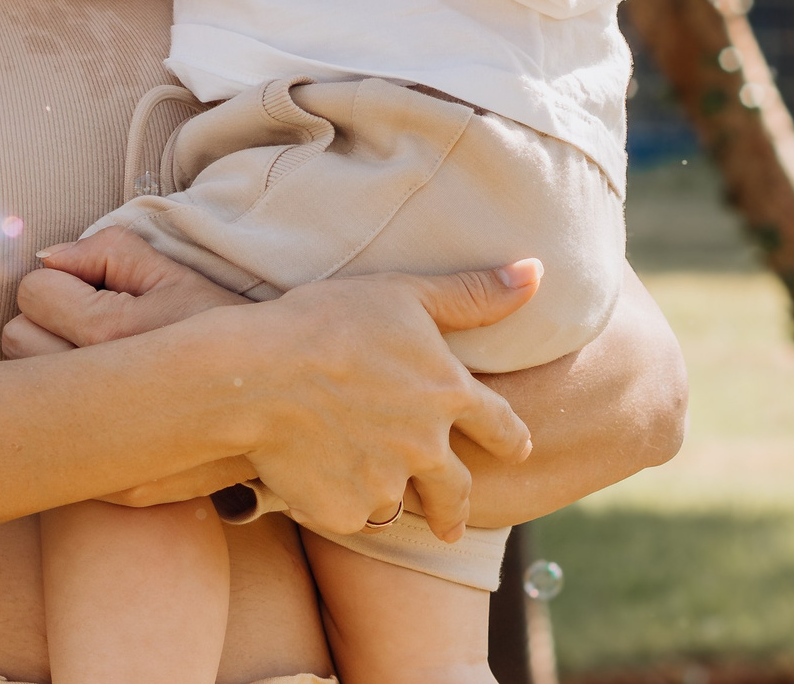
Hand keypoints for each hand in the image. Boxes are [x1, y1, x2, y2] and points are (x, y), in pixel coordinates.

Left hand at [5, 232, 264, 504]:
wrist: (290, 406)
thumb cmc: (227, 327)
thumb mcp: (174, 273)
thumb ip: (106, 250)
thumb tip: (46, 257)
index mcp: (115, 334)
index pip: (32, 293)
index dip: (60, 283)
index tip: (93, 292)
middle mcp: (103, 396)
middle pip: (16, 343)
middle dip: (46, 325)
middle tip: (94, 330)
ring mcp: (109, 451)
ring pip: (27, 397)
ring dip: (52, 373)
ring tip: (105, 366)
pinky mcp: (118, 488)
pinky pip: (59, 448)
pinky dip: (75, 425)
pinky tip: (117, 411)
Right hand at [227, 261, 541, 543]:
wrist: (256, 374)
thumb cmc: (327, 321)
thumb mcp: (404, 294)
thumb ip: (474, 294)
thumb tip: (537, 273)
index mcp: (448, 396)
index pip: (503, 427)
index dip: (514, 439)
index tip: (520, 451)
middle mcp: (427, 449)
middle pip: (457, 491)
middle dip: (456, 508)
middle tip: (452, 521)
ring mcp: (385, 484)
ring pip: (397, 502)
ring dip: (389, 497)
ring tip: (372, 493)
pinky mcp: (345, 510)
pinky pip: (349, 512)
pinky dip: (338, 500)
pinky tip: (317, 479)